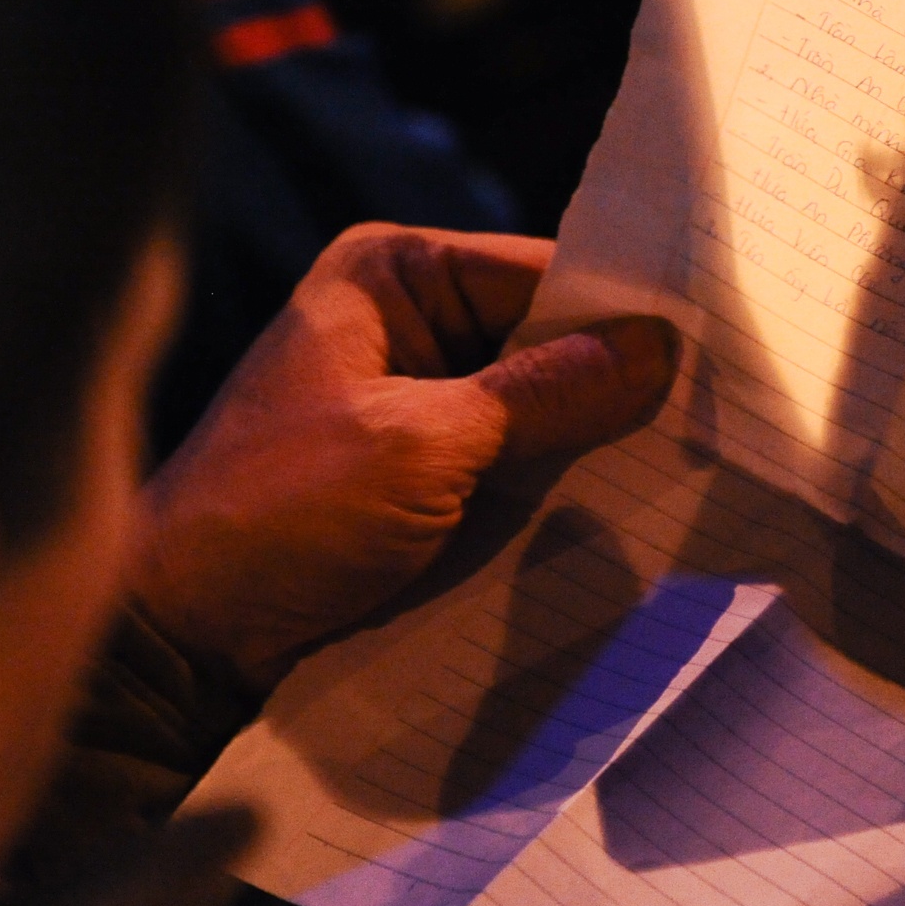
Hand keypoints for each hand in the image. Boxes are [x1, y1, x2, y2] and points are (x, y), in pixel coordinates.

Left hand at [131, 224, 677, 691]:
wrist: (185, 635)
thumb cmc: (280, 512)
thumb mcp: (425, 445)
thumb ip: (546, 394)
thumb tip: (656, 348)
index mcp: (390, 273)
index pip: (539, 270)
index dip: (622, 308)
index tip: (716, 341)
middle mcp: (405, 320)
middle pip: (544, 336)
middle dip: (616, 377)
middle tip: (719, 408)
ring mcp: (413, 398)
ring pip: (536, 405)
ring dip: (593, 438)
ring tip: (692, 457)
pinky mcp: (419, 472)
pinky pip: (512, 461)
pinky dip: (558, 481)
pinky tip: (626, 500)